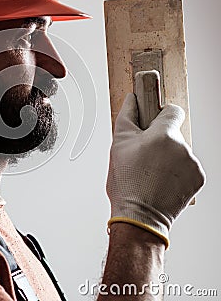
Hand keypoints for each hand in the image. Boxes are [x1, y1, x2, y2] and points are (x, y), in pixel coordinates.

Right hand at [106, 93, 204, 247]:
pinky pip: (187, 167)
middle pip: (173, 134)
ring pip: (179, 151)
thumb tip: (132, 99)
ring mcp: (192, 164)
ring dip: (168, 157)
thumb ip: (127, 116)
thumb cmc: (127, 183)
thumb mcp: (118, 144)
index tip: (154, 120)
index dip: (162, 113)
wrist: (140, 216)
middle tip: (143, 156)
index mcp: (163, 135)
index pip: (172, 110)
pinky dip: (177, 172)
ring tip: (151, 172)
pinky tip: (162, 181)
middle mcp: (182, 147)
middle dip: (159, 141)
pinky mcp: (198, 178)